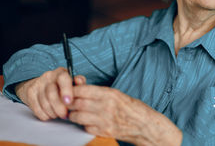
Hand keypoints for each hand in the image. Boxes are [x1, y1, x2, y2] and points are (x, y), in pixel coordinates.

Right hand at [15, 67, 85, 120]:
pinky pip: (37, 109)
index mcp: (61, 73)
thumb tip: (80, 81)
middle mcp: (48, 76)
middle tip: (64, 114)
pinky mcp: (30, 93)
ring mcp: (38, 84)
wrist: (42, 86)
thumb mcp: (73, 84)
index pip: (63, 78)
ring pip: (44, 102)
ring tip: (58, 114)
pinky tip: (50, 114)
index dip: (66, 90)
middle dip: (59, 107)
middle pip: (51, 93)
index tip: (69, 102)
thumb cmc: (62, 87)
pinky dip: (45, 115)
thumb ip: (79, 84)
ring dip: (53, 112)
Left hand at [68, 85, 182, 145]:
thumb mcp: (117, 94)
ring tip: (74, 113)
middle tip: (66, 103)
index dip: (72, 90)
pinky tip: (87, 122)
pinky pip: (85, 127)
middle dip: (69, 103)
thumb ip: (99, 92)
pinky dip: (83, 124)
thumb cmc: (132, 108)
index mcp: (110, 94)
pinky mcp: (104, 131)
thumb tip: (80, 86)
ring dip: (73, 115)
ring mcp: (104, 120)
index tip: (68, 91)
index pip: (82, 90)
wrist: (145, 125)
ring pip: (78, 116)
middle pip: (77, 103)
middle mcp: (106, 106)